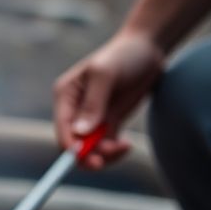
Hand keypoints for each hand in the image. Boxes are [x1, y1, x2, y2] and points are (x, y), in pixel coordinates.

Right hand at [53, 32, 166, 169]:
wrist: (148, 49)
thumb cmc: (124, 55)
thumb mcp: (105, 74)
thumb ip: (93, 104)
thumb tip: (80, 134)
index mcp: (66, 96)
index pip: (62, 128)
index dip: (71, 147)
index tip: (86, 158)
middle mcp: (75, 109)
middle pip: (74, 144)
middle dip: (88, 155)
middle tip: (106, 160)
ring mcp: (92, 118)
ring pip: (90, 150)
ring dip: (105, 154)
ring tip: (124, 146)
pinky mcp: (109, 123)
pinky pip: (106, 147)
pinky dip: (115, 152)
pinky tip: (127, 144)